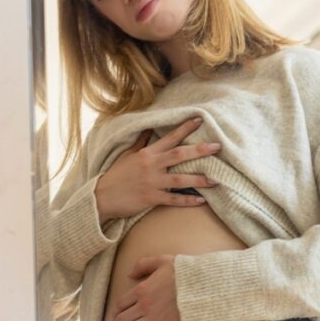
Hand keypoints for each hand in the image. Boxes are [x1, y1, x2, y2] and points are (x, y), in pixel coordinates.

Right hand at [95, 117, 221, 221]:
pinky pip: (173, 199)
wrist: (102, 197)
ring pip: (180, 179)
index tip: (199, 120)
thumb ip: (141, 142)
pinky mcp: (151, 198)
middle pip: (179, 155)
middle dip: (199, 150)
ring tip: (217, 179)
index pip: (169, 137)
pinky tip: (201, 201)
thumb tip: (148, 128)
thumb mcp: (127, 155)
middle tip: (217, 146)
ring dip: (199, 179)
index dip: (185, 128)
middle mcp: (151, 165)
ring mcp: (152, 182)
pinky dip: (187, 200)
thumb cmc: (116, 175)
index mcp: (147, 153)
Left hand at [107, 254, 181, 320]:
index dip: (115, 314)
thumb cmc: (185, 272)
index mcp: (142, 290)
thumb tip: (129, 274)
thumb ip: (143, 264)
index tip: (113, 320)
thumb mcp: (162, 261)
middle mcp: (144, 306)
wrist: (203, 286)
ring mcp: (154, 318)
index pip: (121, 304)